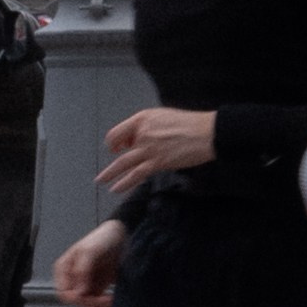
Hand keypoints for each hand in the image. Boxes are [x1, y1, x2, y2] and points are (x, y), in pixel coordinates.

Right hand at [53, 216, 127, 306]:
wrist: (122, 235)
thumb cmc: (103, 238)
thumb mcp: (90, 251)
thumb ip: (82, 271)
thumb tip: (78, 292)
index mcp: (64, 269)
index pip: (64, 292)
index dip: (78, 298)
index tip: (93, 297)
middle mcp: (72, 278)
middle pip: (76, 301)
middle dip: (91, 303)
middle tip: (106, 300)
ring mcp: (84, 284)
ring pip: (88, 304)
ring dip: (100, 306)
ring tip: (112, 301)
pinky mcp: (97, 288)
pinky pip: (98, 302)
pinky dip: (106, 305)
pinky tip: (113, 302)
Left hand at [97, 106, 217, 189]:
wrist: (206, 133)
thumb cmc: (190, 125)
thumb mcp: (164, 117)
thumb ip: (149, 127)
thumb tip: (140, 141)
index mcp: (143, 119)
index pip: (119, 131)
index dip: (116, 142)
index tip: (119, 149)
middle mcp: (142, 132)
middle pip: (118, 148)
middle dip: (109, 159)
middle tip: (103, 171)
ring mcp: (148, 148)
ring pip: (123, 163)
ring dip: (110, 173)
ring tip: (101, 181)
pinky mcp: (157, 162)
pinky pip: (136, 174)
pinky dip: (124, 183)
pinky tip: (116, 189)